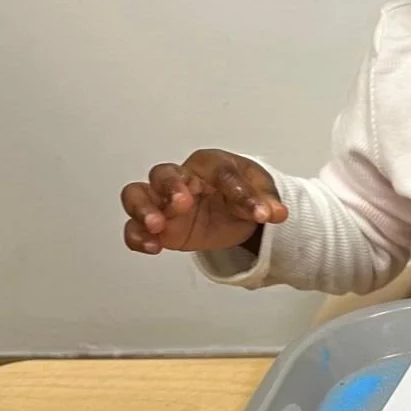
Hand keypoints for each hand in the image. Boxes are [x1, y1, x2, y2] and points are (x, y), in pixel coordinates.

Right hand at [120, 149, 287, 254]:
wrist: (233, 210)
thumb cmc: (241, 190)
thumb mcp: (261, 193)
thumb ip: (266, 202)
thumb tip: (276, 213)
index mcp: (212, 164)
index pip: (221, 171)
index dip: (238, 189)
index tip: (257, 211)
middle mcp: (182, 178)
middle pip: (165, 173)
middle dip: (170, 187)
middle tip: (183, 204)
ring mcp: (164, 201)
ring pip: (137, 193)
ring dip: (143, 208)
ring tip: (156, 226)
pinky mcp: (158, 225)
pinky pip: (134, 227)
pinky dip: (137, 236)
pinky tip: (151, 247)